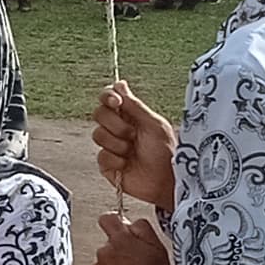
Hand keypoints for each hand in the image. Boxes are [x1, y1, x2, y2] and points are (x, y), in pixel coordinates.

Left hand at [90, 212, 172, 264]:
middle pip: (108, 244)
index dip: (114, 223)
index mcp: (120, 239)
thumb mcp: (158, 247)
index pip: (107, 219)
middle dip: (119, 250)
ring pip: (104, 262)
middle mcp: (104, 251)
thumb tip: (130, 223)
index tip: (120, 230)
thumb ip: (142, 229)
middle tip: (136, 263)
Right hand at [94, 81, 175, 210]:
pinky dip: (116, 160)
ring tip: (132, 152)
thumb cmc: (166, 151)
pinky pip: (101, 155)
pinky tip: (127, 165)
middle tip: (133, 135)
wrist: (166, 180)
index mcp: (129, 115)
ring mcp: (111, 146)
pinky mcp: (106, 164)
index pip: (108, 98)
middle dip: (116, 125)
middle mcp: (117, 128)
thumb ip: (134, 105)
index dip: (107, 97)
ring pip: (98, 135)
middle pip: (99, 114)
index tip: (116, 102)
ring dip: (118, 144)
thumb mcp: (154, 124)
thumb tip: (120, 83)